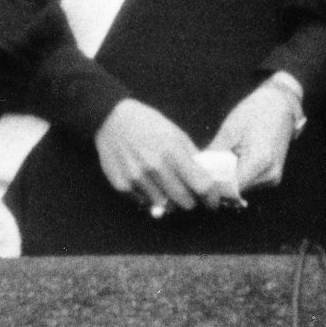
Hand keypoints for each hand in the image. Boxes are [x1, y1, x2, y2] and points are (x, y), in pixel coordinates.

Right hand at [94, 98, 223, 213]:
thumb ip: (190, 155)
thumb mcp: (175, 132)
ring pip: (165, 206)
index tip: (213, 202)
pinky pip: (144, 203)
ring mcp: (137, 180)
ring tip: (169, 188)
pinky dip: (151, 199)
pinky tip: (149, 184)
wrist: (113, 119)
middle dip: (192, 202)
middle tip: (192, 196)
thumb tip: (205, 176)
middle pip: (184, 202)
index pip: (201, 184)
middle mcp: (156, 168)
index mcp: (173, 151)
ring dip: (171, 202)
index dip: (211, 197)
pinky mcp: (122, 187)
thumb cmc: (148, 124)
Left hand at [205, 81, 301, 195]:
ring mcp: (273, 178)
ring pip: (241, 190)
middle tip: (204, 170)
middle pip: (235, 192)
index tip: (198, 177)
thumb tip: (196, 171)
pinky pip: (249, 184)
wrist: (281, 104)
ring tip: (218, 163)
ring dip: (227, 181)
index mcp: (260, 161)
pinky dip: (237, 177)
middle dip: (217, 184)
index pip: (229, 189)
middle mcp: (269, 176)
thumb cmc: (255, 111)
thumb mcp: (231, 129)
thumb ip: (215, 154)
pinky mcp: (272, 177)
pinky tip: (231, 163)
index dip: (212, 186)